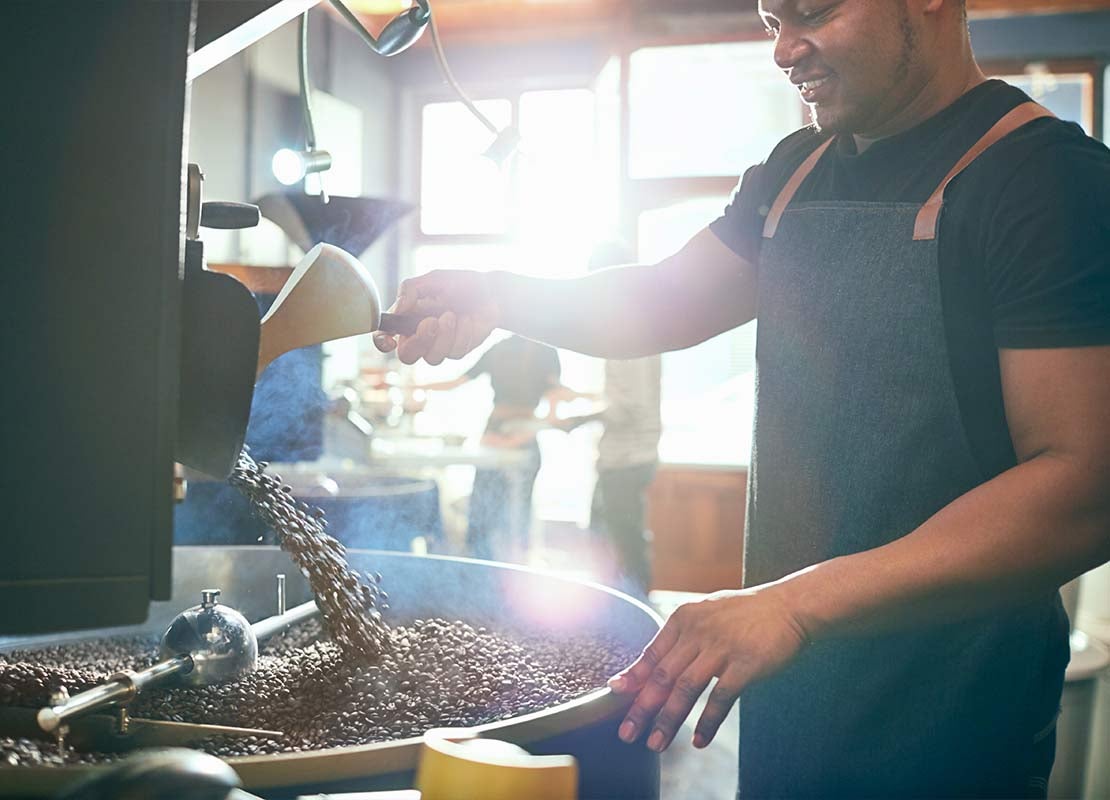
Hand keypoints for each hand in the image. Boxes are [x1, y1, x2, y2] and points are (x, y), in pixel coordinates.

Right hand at [374, 270, 499, 365]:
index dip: (382, 341)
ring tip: (453, 314)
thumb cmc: (460, 284)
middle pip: (407, 356)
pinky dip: (462, 334)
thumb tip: (398, 308)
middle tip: (432, 322)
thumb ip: (411, 289)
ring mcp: (439, 345)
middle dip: (420, 341)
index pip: (384, 335)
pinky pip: (455, 353)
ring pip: (433, 358)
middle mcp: (419, 334)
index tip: (390, 339)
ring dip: (445, 336)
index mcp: (407, 318)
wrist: (492, 292)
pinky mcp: (458, 350)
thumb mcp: (434, 279)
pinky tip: (468, 320)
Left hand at [608, 587, 806, 751]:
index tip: (615, 695)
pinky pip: (720, 699)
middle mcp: (698, 632)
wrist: (789, 606)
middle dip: (641, 708)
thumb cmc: (746, 614)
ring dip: (667, 720)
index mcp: (684, 618)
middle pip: (662, 676)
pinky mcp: (745, 664)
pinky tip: (698, 740)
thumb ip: (681, 637)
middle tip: (627, 733)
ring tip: (656, 744)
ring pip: (685, 690)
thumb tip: (653, 665)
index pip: (651, 653)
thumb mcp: (706, 614)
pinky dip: (707, 722)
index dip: (633, 677)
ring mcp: (721, 648)